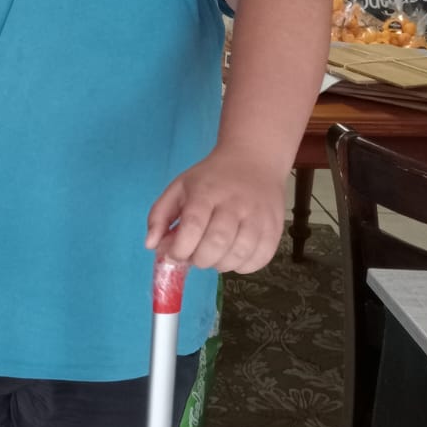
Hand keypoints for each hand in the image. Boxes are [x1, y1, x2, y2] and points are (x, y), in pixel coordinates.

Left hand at [145, 146, 286, 272]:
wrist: (254, 160)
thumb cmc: (211, 179)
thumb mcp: (179, 187)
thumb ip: (159, 215)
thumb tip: (151, 246)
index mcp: (206, 191)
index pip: (193, 225)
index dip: (180, 249)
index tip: (175, 255)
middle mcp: (235, 203)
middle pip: (217, 243)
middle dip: (200, 260)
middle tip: (196, 256)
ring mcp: (258, 216)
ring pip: (239, 254)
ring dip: (221, 265)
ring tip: (215, 255)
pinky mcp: (275, 228)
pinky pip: (260, 259)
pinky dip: (243, 266)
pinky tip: (234, 256)